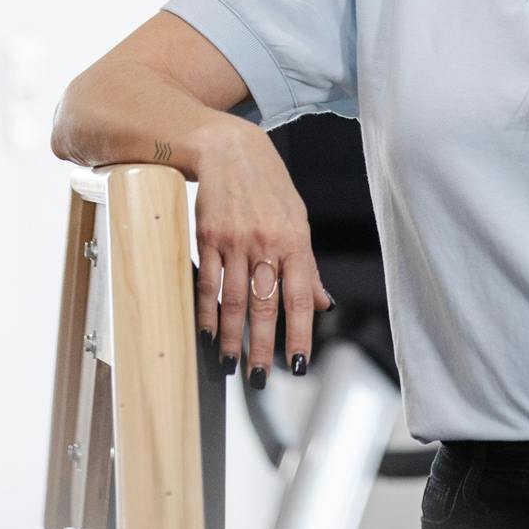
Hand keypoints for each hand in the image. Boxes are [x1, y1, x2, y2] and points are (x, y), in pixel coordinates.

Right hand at [191, 122, 334, 384]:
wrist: (229, 149)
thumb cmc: (269, 186)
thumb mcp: (298, 220)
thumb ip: (307, 266)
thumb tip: (322, 303)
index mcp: (295, 240)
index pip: (299, 297)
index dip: (299, 334)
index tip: (298, 364)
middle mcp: (266, 243)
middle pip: (263, 305)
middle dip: (261, 347)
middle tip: (259, 379)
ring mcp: (234, 241)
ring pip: (232, 299)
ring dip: (230, 337)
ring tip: (230, 364)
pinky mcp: (207, 238)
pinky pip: (207, 283)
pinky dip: (206, 312)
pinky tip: (207, 334)